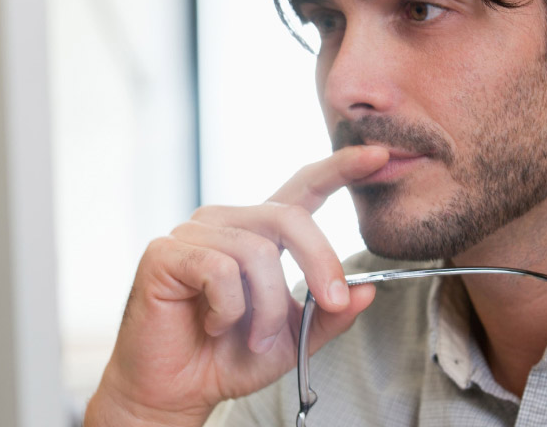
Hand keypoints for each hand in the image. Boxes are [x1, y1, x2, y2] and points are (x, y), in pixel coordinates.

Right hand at [84, 145, 388, 426]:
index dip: (339, 169)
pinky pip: (220, 270)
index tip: (379, 155)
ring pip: (257, 252)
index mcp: (259, 234)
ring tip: (253, 337)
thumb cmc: (227, 359)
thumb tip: (366, 290)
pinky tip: (213, 324)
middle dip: (320, 263)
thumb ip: (329, 316)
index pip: (302, 189)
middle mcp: (227, 223)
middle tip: (332, 304)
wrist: (174, 391)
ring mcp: (193, 233)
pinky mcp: (166, 252)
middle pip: (289, 217)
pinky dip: (228, 309)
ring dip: (267, 308)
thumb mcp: (293, 340)